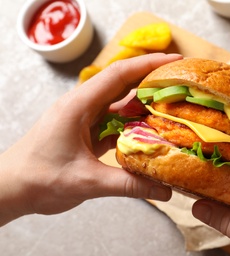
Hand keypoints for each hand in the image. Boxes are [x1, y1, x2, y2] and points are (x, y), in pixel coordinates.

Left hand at [0, 53, 181, 225]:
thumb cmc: (38, 178)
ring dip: (143, 104)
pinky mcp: (86, 132)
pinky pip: (114, 122)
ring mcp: (84, 118)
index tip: (174, 60)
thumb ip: (128, 184)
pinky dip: (133, 124)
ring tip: (171, 106)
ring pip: (119, 104)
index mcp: (79, 106)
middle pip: (122, 84)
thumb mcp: (87, 182)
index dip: (148, 65)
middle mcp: (82, 106)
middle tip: (180, 80)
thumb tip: (164, 188)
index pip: (118, 75)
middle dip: (151, 79)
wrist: (10, 188)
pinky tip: (149, 132)